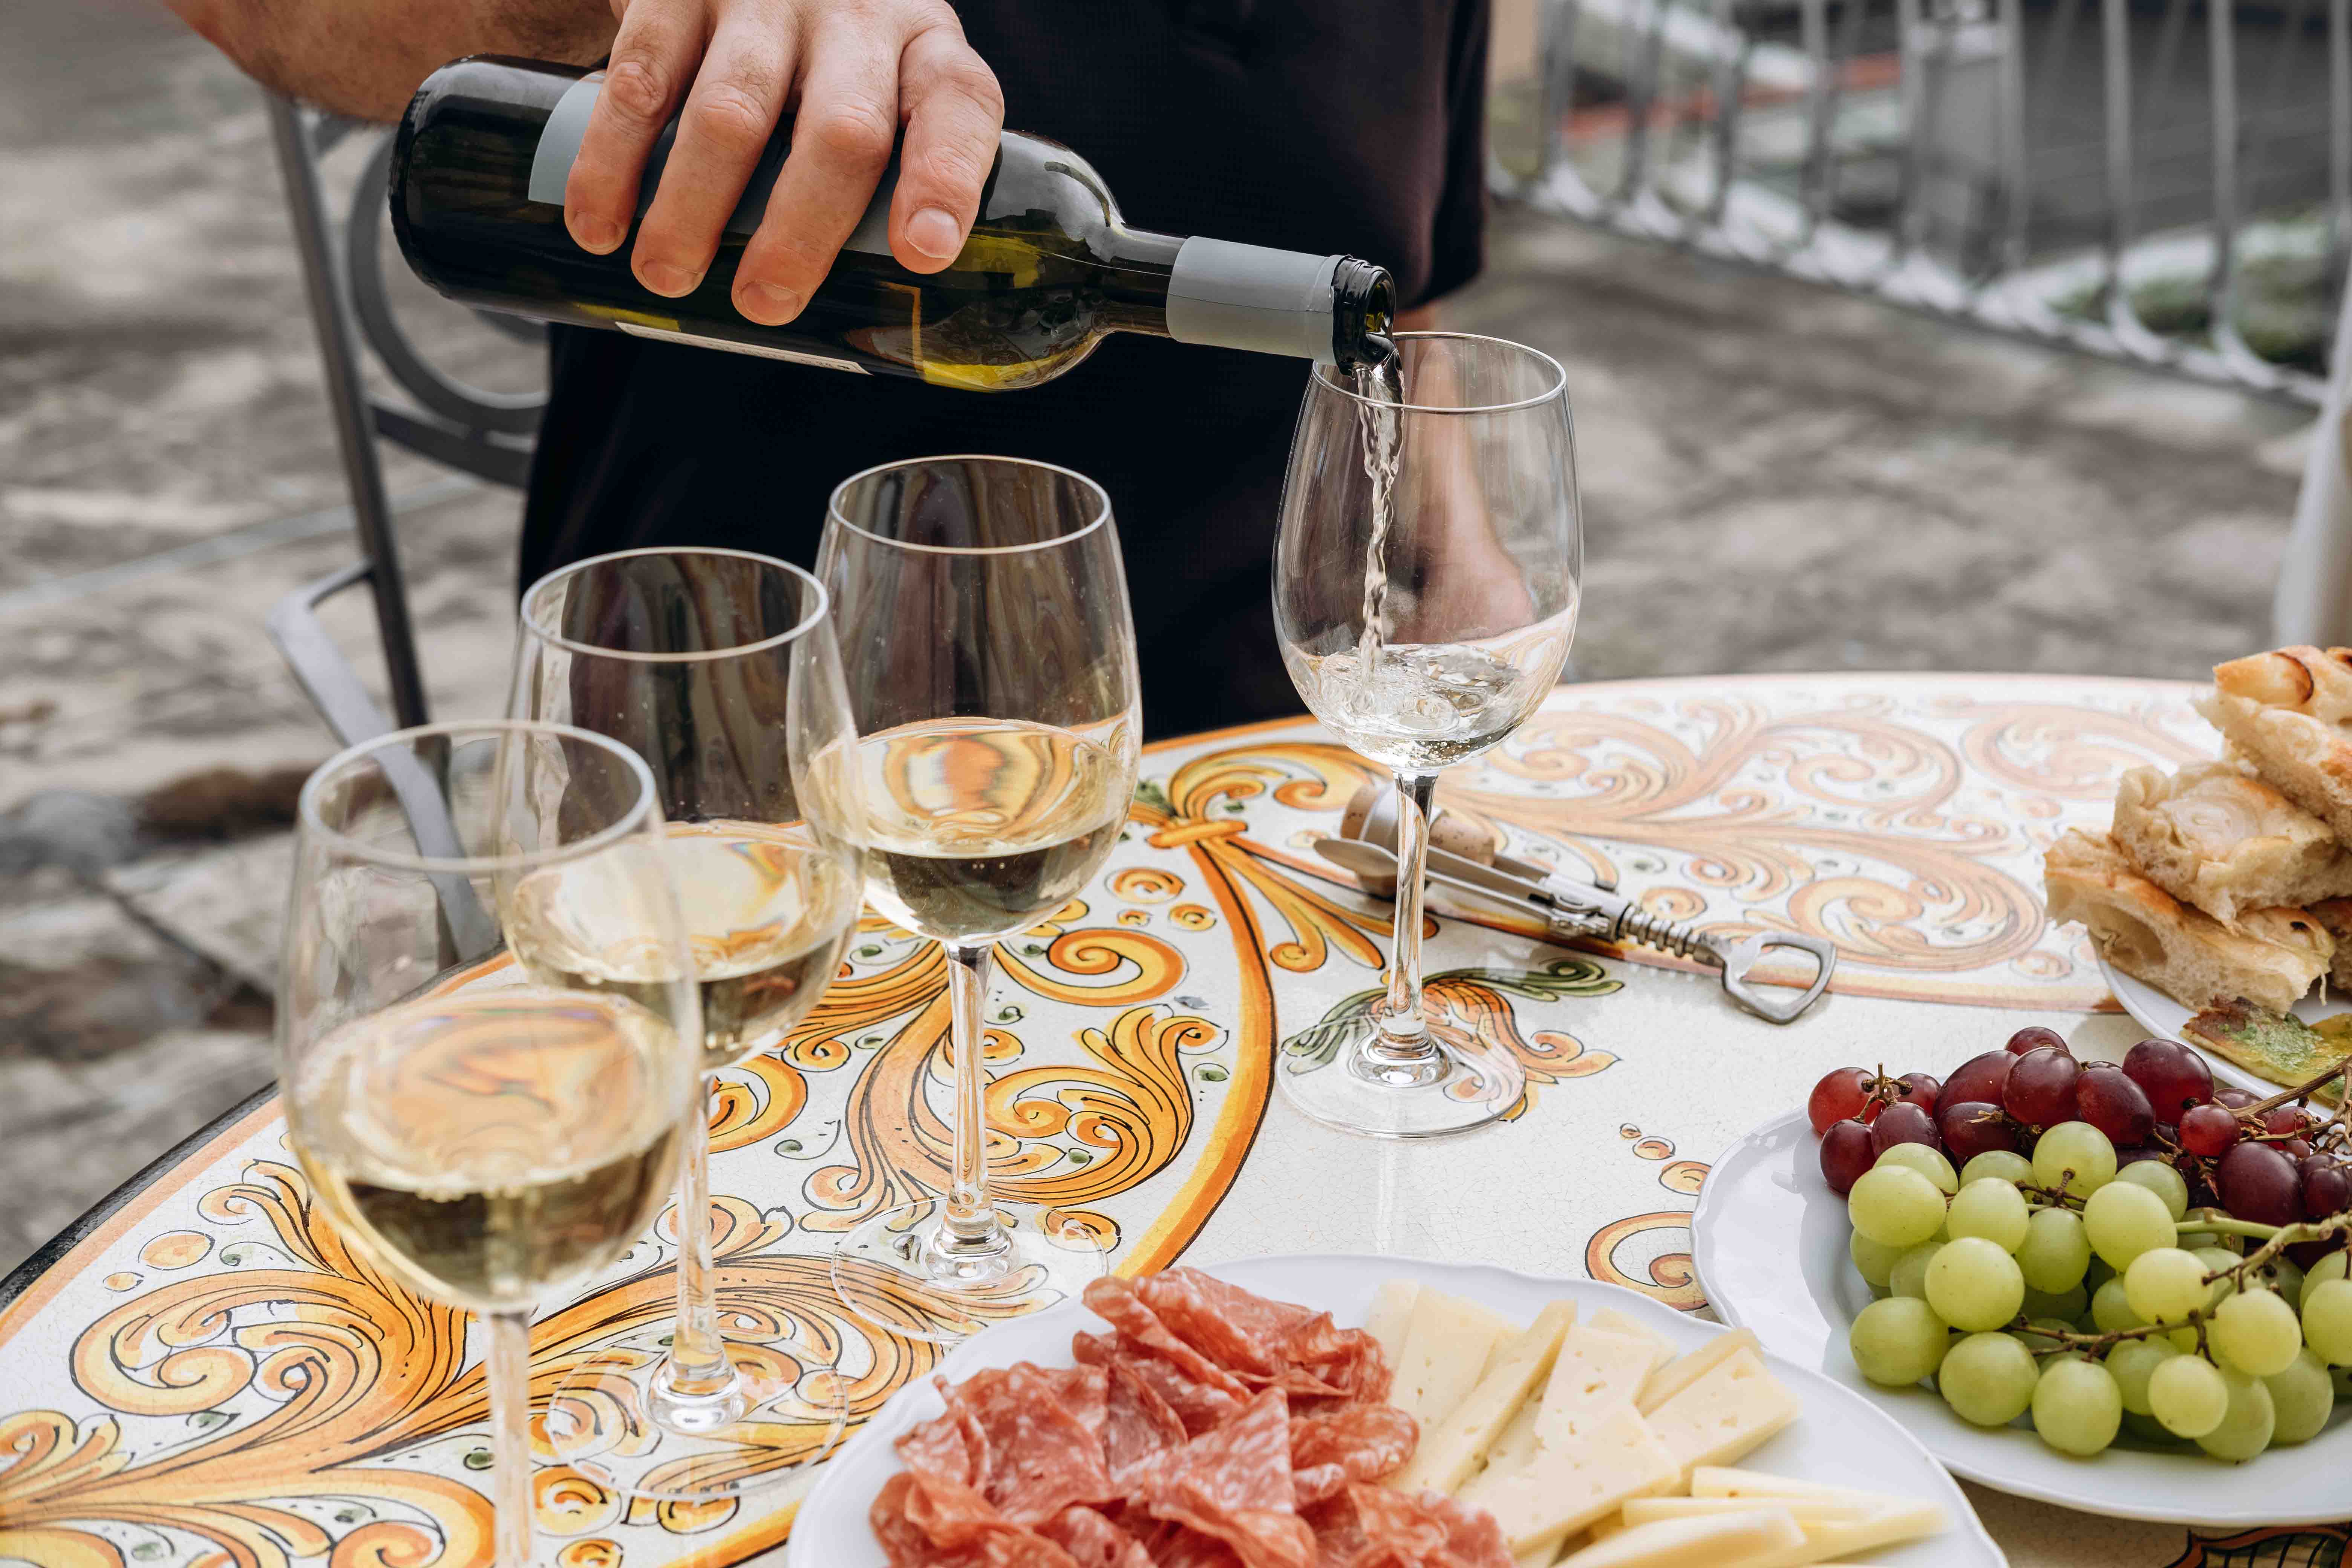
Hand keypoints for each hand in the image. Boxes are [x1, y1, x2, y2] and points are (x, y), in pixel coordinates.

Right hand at [561, 0, 1002, 324]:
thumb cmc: (829, 68)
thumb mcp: (883, 99)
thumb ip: (881, 185)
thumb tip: (856, 329)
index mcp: (926, 51)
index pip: (959, 107)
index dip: (945, 179)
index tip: (924, 251)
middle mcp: (856, 15)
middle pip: (842, 129)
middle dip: (800, 231)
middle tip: (762, 304)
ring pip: (734, 110)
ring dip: (694, 206)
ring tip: (666, 276)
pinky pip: (643, 77)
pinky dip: (613, 160)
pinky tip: (600, 223)